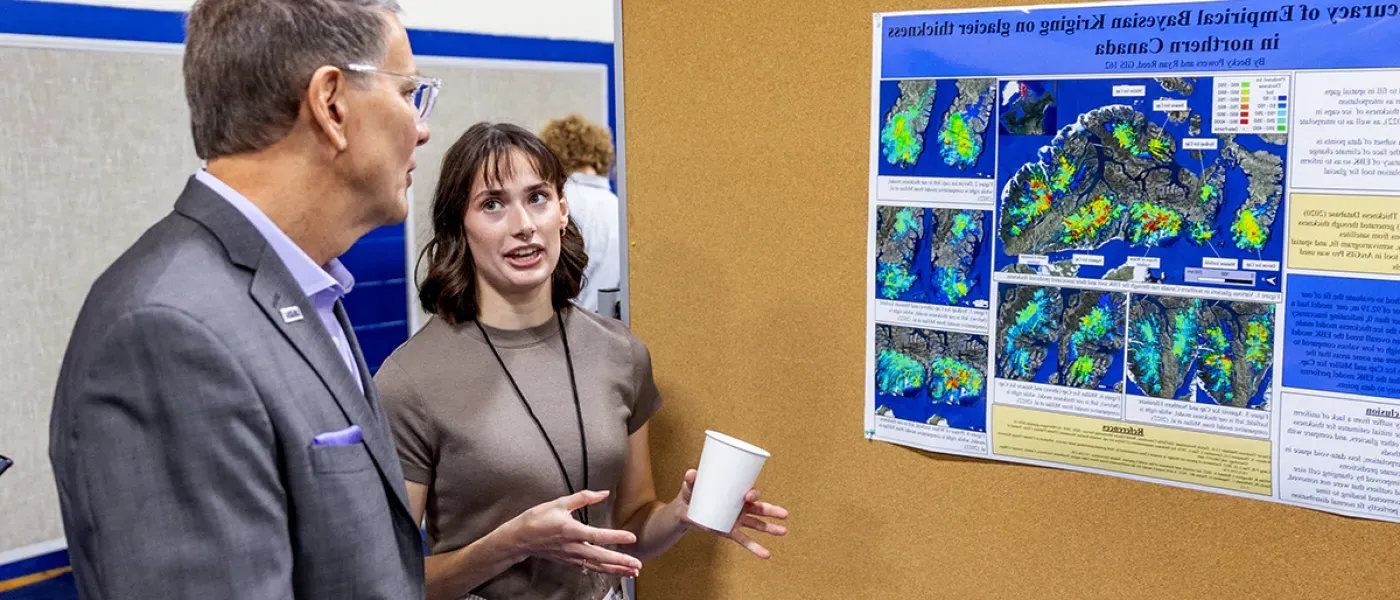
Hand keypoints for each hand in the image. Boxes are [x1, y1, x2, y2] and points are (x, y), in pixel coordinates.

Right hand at [502, 490, 641, 577]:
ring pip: (597, 566)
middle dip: (620, 561)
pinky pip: (590, 567)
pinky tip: (615, 571)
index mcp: (571, 531)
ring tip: (632, 571)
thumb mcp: (559, 503)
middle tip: (637, 564)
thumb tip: (602, 493)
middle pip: (601, 556)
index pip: (598, 535)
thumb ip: (583, 497)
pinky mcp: (569, 561)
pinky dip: (604, 570)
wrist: (519, 538)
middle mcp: (572, 547)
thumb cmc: (537, 519)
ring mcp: (571, 556)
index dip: (616, 537)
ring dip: (616, 569)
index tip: (632, 538)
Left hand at [676, 469, 789, 558]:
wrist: (684, 509)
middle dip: (772, 511)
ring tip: (784, 531)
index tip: (749, 496)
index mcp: (735, 493)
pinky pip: (745, 541)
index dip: (753, 494)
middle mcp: (740, 507)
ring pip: (757, 524)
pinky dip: (756, 548)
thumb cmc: (692, 493)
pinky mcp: (731, 532)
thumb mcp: (691, 485)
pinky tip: (766, 554)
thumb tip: (691, 473)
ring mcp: (737, 520)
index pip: (749, 493)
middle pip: (760, 508)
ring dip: (771, 528)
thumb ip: (691, 479)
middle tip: (784, 514)